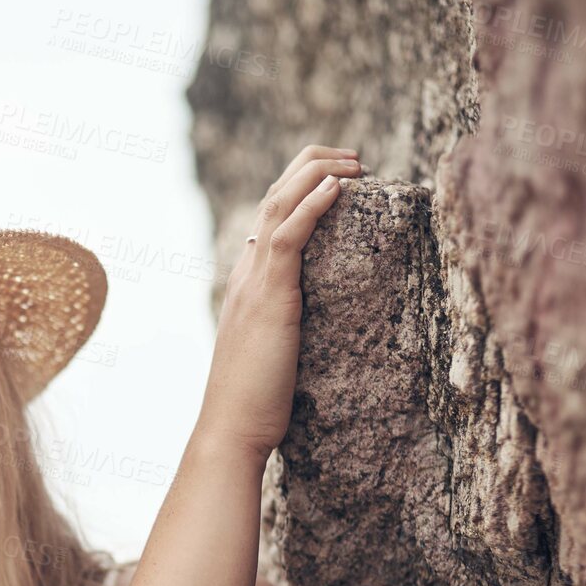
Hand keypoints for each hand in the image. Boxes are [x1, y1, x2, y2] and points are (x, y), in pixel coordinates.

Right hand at [198, 144, 360, 455]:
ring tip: (352, 161)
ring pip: (278, 204)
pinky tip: (337, 187)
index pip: (270, 215)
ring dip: (317, 173)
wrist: (232, 427)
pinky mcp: (268, 296)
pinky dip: (311, 204)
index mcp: (247, 281)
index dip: (302, 187)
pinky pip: (287, 235)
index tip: (339, 177)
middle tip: (353, 157)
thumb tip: (313, 319)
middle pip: (273, 196)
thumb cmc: (255, 402)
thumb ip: (287, 324)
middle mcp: (245, 272)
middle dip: (312, 166)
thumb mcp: (274, 350)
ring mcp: (253, 281)